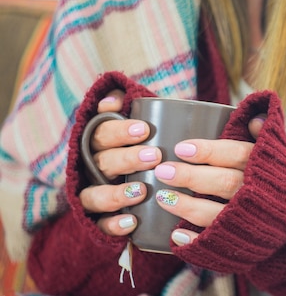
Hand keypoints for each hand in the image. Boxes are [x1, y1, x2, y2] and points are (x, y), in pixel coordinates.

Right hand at [78, 90, 161, 236]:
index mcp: (98, 144)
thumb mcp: (133, 124)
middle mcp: (90, 169)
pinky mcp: (97, 220)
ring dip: (116, 194)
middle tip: (154, 156)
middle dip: (128, 159)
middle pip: (102, 162)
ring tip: (141, 191)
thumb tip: (114, 100)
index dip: (120, 130)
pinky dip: (114, 225)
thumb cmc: (138, 145)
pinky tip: (132, 222)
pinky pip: (100, 225)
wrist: (131, 186)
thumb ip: (124, 106)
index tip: (145, 129)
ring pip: (95, 196)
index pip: (101, 133)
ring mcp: (92, 195)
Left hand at [154, 115, 266, 246]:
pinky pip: (216, 243)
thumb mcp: (273, 156)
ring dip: (187, 206)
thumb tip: (255, 119)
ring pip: (216, 213)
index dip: (209, 151)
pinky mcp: (240, 242)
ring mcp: (248, 219)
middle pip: (224, 182)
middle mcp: (258, 193)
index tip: (181, 148)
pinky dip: (196, 240)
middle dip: (192, 176)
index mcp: (263, 166)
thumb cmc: (270, 181)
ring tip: (162, 196)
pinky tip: (176, 235)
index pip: (237, 154)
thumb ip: (262, 136)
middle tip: (163, 170)